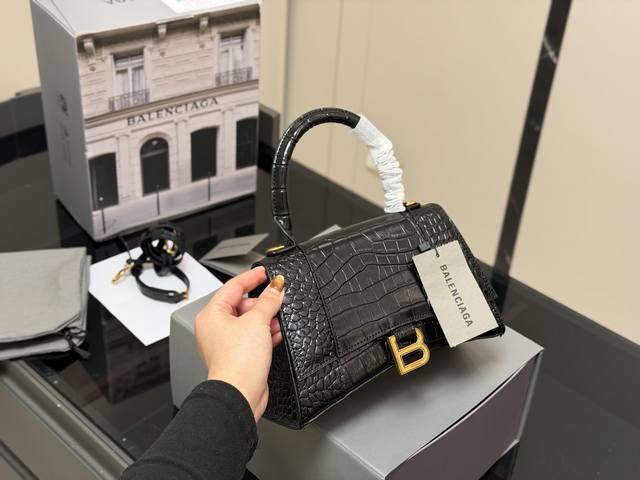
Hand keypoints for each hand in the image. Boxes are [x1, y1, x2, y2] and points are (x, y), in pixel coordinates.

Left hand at [194, 266, 284, 421]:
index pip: (232, 287)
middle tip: (277, 297)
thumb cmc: (237, 362)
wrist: (240, 393)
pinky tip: (277, 333)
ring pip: (249, 322)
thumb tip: (276, 287)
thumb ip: (268, 301)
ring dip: (265, 318)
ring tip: (279, 316)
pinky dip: (265, 333)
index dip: (251, 278)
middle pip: (241, 304)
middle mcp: (215, 328)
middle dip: (261, 302)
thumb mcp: (257, 322)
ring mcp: (226, 343)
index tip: (265, 272)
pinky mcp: (239, 356)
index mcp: (211, 315)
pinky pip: (253, 337)